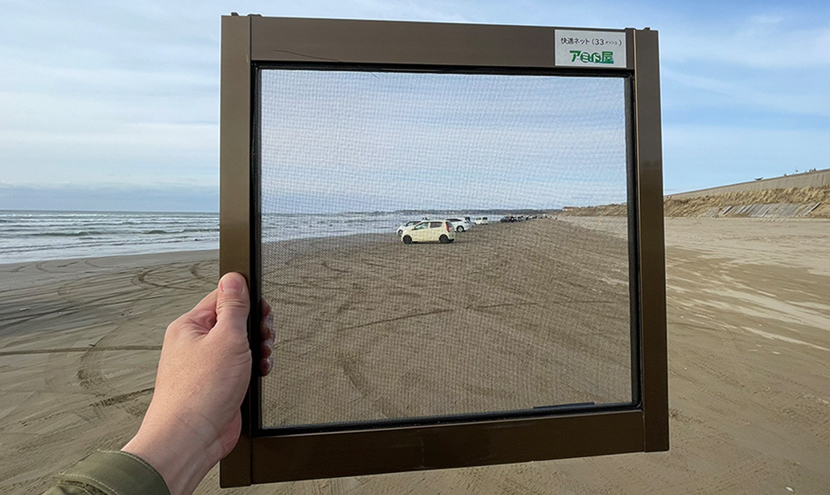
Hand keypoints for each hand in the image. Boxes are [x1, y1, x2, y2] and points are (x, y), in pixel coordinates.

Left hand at [122, 272, 273, 494]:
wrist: (190, 438)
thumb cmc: (199, 393)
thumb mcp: (226, 338)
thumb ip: (233, 307)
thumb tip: (234, 279)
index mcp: (190, 326)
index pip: (222, 298)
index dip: (247, 303)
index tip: (261, 312)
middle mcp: (195, 344)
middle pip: (234, 322)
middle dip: (256, 329)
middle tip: (262, 338)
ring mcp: (206, 366)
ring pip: (241, 346)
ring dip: (257, 350)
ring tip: (260, 359)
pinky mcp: (218, 385)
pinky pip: (241, 367)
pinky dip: (253, 369)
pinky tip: (257, 375)